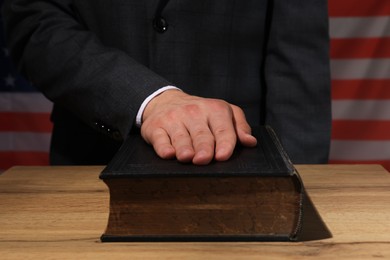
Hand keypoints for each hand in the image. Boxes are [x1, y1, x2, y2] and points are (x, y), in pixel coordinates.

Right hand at [140, 89, 256, 164]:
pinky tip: (168, 153)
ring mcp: (173, 119)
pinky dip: (163, 147)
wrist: (166, 101)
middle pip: (201, 135)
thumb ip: (239, 126)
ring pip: (181, 137)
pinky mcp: (155, 127)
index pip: (223, 129)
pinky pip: (160, 139)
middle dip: (203, 148)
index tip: (223, 156)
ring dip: (184, 148)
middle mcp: (194, 112)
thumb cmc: (201, 113)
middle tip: (204, 160)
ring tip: (187, 158)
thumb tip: (250, 142)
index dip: (224, 143)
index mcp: (215, 109)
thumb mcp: (224, 112)